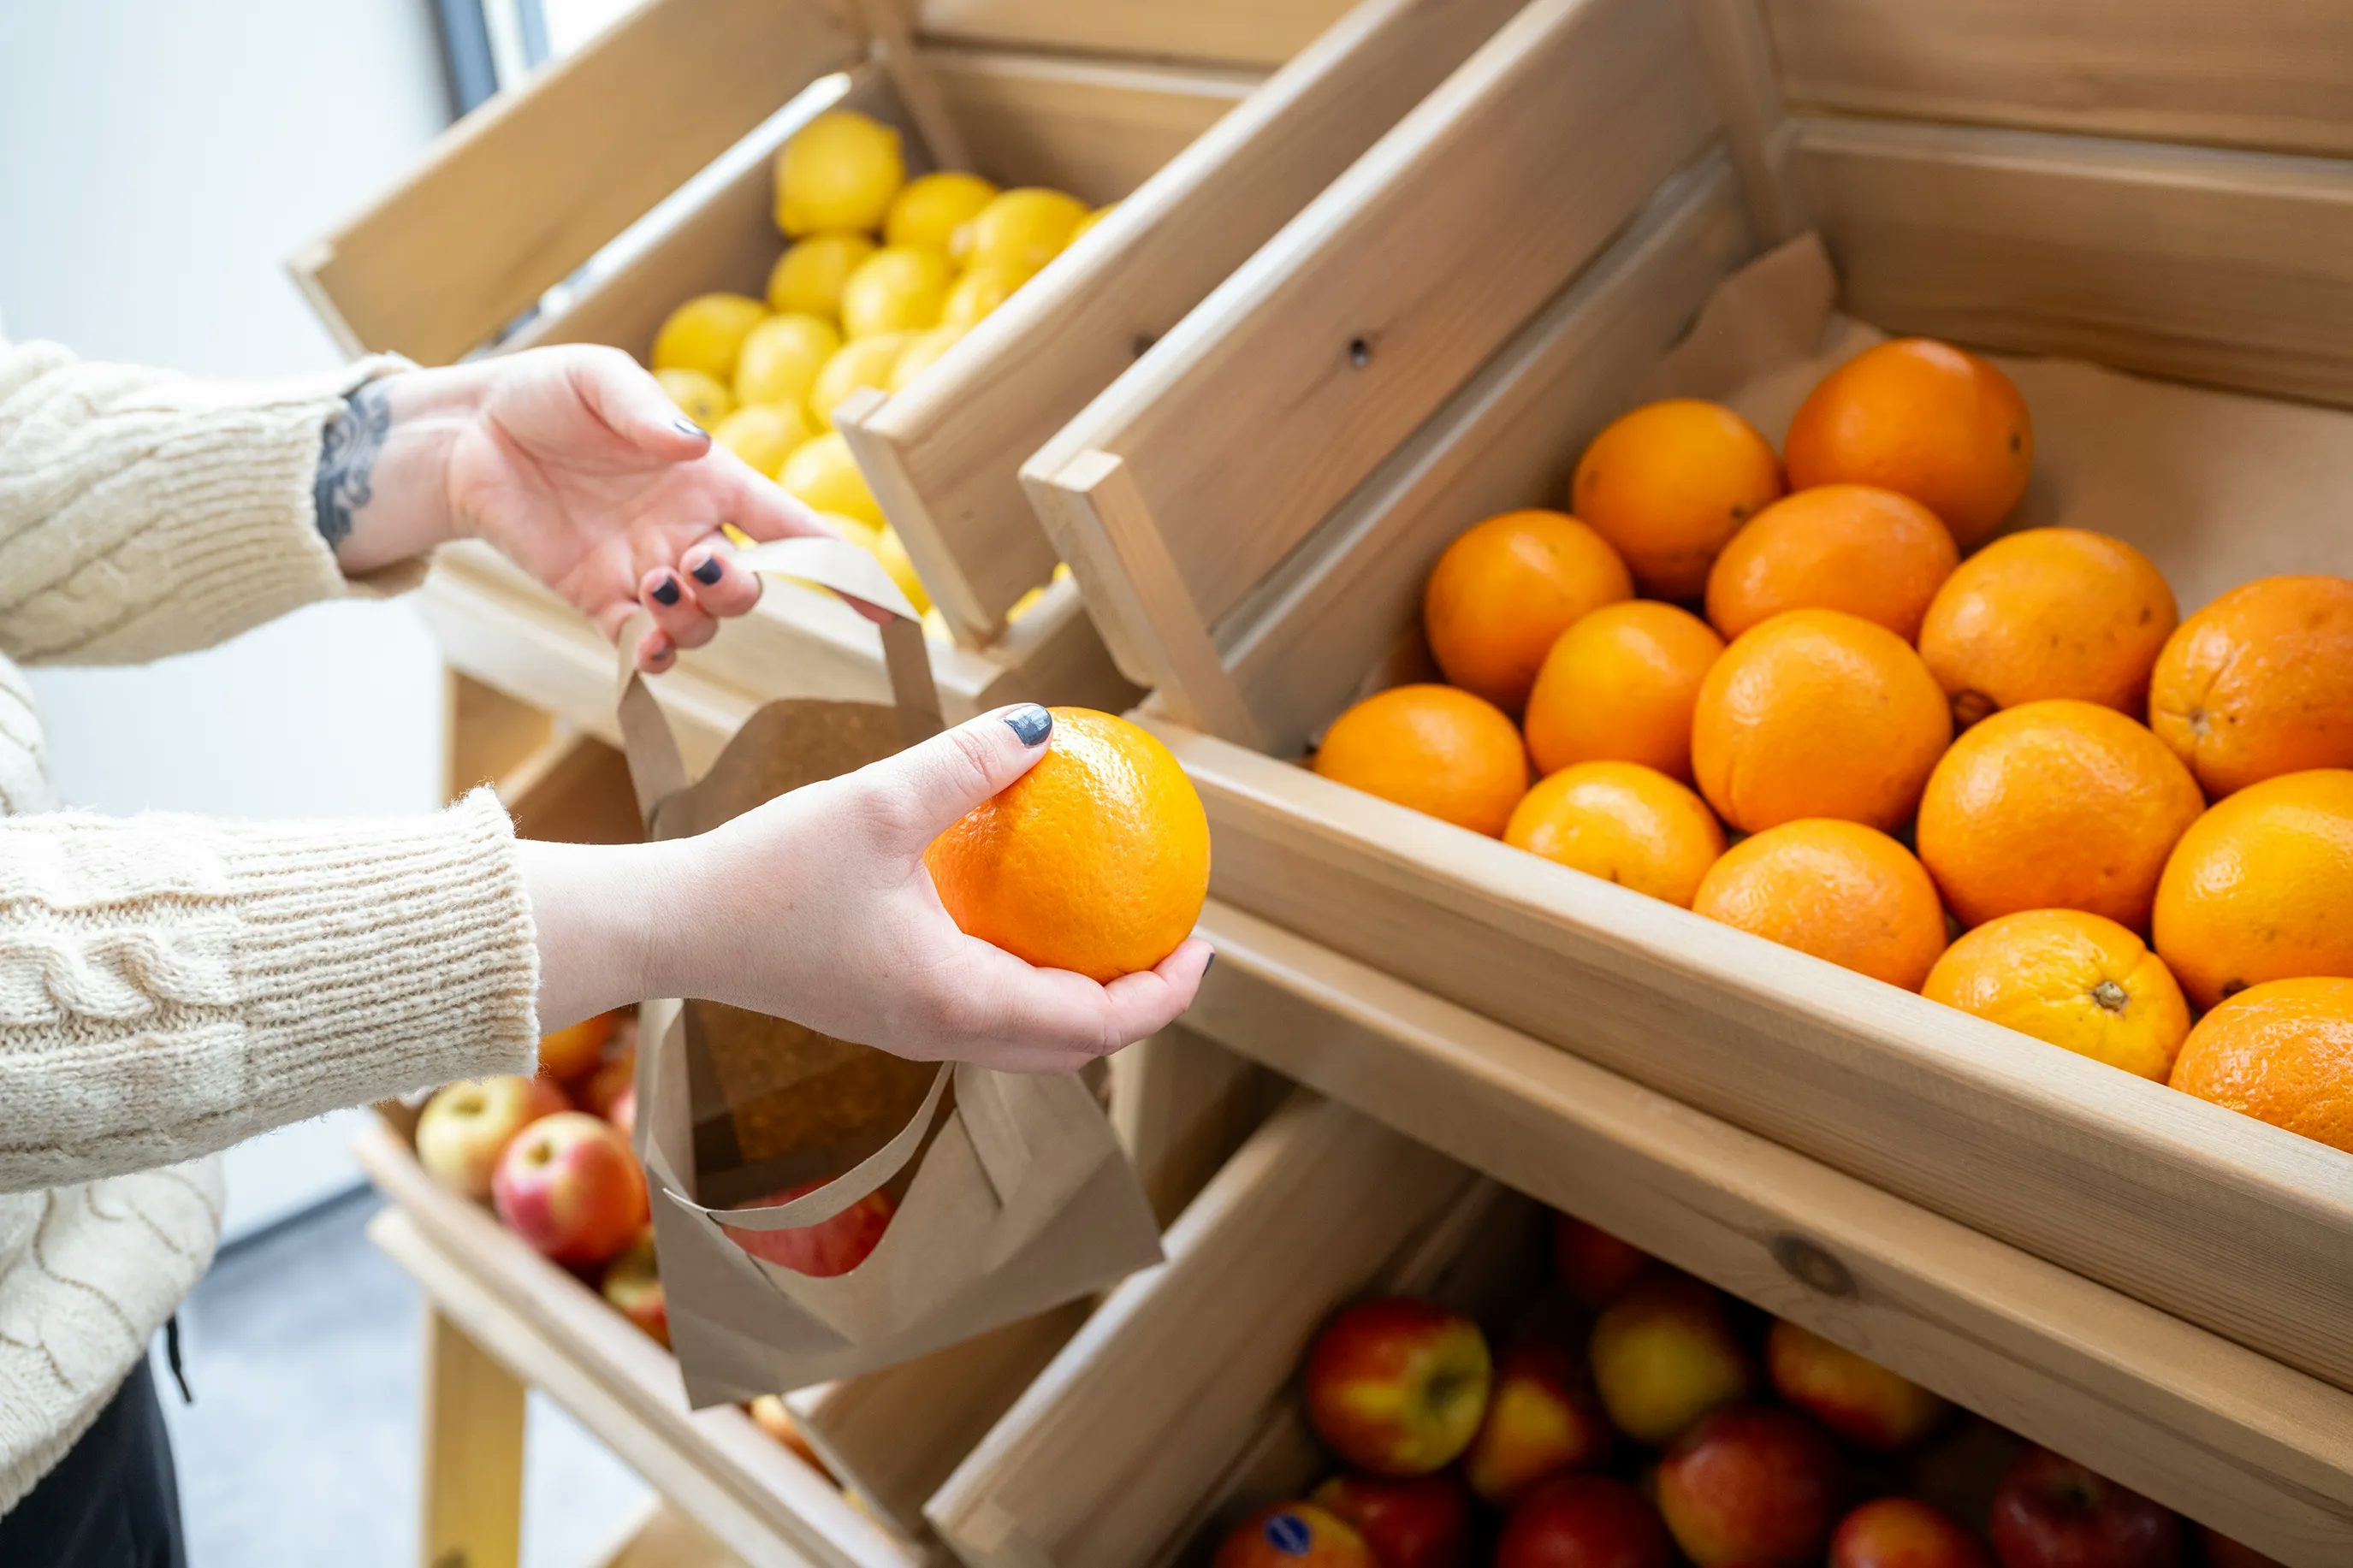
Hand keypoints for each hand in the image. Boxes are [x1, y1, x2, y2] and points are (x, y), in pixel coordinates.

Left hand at [321, 346, 840, 670]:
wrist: (466, 436)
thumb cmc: (543, 394)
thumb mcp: (596, 376)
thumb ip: (644, 410)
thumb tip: (691, 445)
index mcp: (710, 478)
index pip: (793, 526)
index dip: (840, 568)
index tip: (884, 609)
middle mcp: (688, 531)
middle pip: (750, 586)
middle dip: (740, 591)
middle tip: (694, 568)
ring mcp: (646, 571)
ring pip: (704, 623)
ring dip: (695, 622)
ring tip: (655, 591)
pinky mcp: (598, 600)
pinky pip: (644, 646)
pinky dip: (654, 657)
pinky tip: (645, 647)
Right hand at [520, 705, 1211, 1072]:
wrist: (674, 927)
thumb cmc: (768, 871)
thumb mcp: (879, 803)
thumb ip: (967, 764)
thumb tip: (1043, 726)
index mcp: (960, 1004)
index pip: (1097, 1024)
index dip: (1164, 994)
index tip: (1202, 941)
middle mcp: (944, 1035)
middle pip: (1073, 1046)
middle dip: (1138, 1003)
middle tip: (1176, 938)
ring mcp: (913, 1032)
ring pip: (1029, 1037)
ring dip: (1085, 997)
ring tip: (1116, 928)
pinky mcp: (886, 1013)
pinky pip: (986, 1011)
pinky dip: (1032, 982)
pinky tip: (1027, 914)